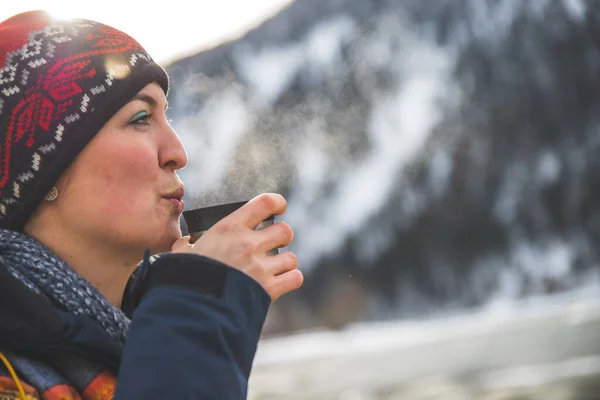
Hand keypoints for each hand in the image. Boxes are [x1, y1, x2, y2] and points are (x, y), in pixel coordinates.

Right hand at [171, 193, 302, 300]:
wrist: (192, 311)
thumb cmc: (186, 280)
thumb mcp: (182, 255)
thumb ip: (187, 245)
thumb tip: (186, 243)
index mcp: (229, 228)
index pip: (265, 203)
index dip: (277, 203)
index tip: (279, 208)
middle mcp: (249, 244)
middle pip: (285, 231)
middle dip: (282, 237)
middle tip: (274, 243)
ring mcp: (260, 267)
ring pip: (291, 257)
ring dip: (285, 262)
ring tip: (273, 267)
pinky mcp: (269, 289)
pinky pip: (295, 277)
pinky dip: (291, 279)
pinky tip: (281, 281)